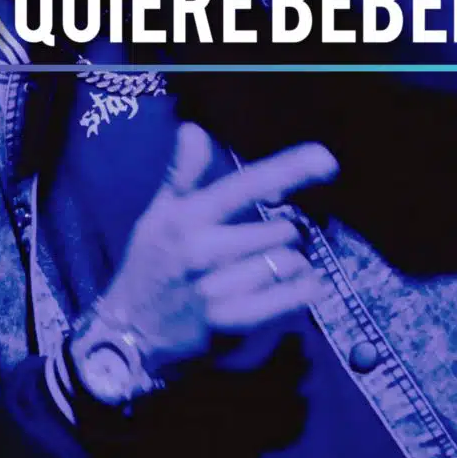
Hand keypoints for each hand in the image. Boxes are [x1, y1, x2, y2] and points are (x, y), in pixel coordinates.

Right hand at [75, 124, 337, 379]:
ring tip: (270, 266)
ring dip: (292, 263)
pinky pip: (291, 297)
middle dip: (284, 233)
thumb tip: (192, 128)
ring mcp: (217, 287)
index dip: (289, 170)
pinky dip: (302, 289)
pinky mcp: (231, 321)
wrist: (129, 329)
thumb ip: (182, 173)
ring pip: (288, 262)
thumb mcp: (159, 213)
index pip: (246, 185)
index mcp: (187, 216)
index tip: (326, 160)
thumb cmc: (150, 263)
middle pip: (281, 230)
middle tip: (265, 241)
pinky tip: (294, 286)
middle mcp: (202, 249)